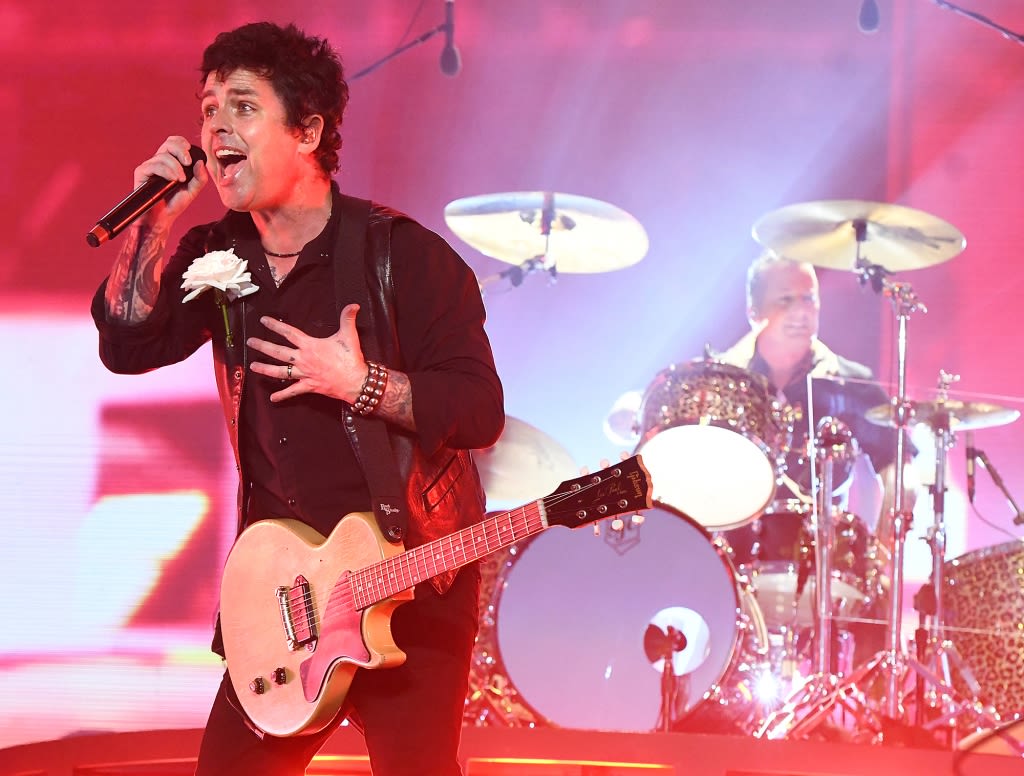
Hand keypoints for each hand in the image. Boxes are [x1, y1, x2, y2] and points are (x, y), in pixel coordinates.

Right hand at [132, 136, 207, 225]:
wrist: (162, 219)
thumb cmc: (175, 204)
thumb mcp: (193, 190)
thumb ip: (200, 177)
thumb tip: (201, 162)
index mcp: (171, 162)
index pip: (175, 143)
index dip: (183, 144)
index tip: (190, 157)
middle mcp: (160, 161)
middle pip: (169, 143)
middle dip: (181, 150)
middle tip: (187, 162)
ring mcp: (150, 166)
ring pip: (163, 156)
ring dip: (175, 167)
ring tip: (181, 180)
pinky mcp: (141, 173)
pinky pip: (153, 165)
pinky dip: (166, 171)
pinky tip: (173, 180)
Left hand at [247, 304, 365, 402]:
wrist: (355, 381)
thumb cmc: (350, 359)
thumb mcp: (349, 335)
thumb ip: (348, 318)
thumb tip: (353, 305)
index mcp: (310, 346)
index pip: (288, 333)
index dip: (275, 326)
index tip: (263, 320)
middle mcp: (303, 359)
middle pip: (278, 352)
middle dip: (263, 346)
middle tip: (250, 342)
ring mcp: (304, 374)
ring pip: (280, 372)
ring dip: (265, 369)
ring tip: (253, 366)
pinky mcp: (309, 386)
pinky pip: (293, 391)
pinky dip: (283, 395)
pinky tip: (272, 398)